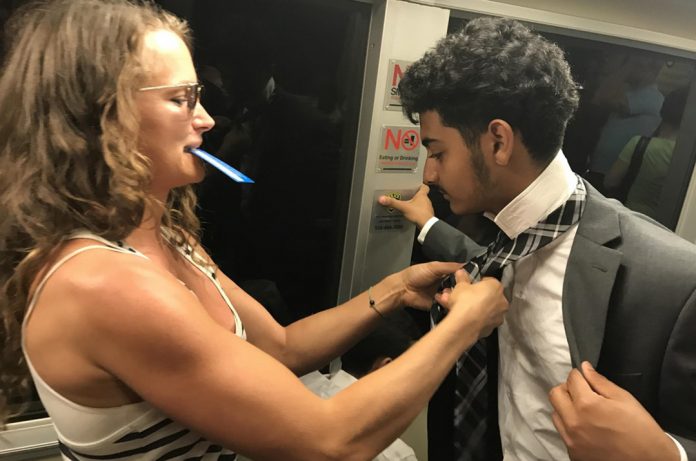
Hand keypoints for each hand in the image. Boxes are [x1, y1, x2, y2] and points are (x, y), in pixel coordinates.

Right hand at [378, 184, 434, 227]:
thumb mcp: (403, 207)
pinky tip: (410, 213)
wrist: (427, 226)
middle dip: (415, 195)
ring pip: (422, 203)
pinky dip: (416, 211)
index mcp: (422, 195)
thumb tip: (382, 198)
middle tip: (407, 195)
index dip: (420, 185)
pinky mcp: (426, 215)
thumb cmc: (418, 214)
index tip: (415, 185)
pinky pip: (421, 211)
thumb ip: (393, 203)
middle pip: (422, 195)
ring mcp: (427, 208)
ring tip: (407, 204)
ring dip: (416, 204)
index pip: (424, 187)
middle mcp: (426, 200)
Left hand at [394, 261, 462, 309]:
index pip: (462, 274)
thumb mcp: (433, 267)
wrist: (403, 290)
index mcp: (446, 273)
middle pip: (461, 286)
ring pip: (457, 296)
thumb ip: (449, 266)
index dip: (468, 275)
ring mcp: (445, 296)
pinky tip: (452, 302)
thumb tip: (467, 264)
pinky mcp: (441, 306)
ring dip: (457, 295)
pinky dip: (451, 304)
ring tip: (455, 293)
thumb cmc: (416, 275)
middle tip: (468, 287)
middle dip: (464, 287)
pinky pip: (450, 305)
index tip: (477, 277)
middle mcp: (447, 284)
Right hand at [434, 269, 506, 337]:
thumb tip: (461, 273)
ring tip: (454, 307)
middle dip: (473, 296)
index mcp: (496, 286)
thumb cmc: (465, 301)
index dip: (476, 282)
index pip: (488, 281)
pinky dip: (473, 318)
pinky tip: (461, 317)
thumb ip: (462, 278)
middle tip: (461, 296)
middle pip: (487, 296)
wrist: (465, 324)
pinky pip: (481, 320)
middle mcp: (501, 301)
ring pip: (484, 309)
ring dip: (471, 307)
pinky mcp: (492, 328)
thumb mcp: (460, 285)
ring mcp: (498, 316)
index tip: (468, 285)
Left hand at [549, 362, 679, 460]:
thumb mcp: (624, 399)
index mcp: (586, 405)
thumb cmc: (641, 429)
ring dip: (566, 407)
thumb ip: (600, 381)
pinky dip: (570, 425)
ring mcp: (570, 439)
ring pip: (556, 413)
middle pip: (555, 394)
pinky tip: (587, 427)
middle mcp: (573, 422)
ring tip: (585, 411)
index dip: (579, 375)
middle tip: (583, 392)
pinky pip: (562, 432)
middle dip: (567, 389)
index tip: (586, 379)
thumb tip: (585, 367)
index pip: (571, 379)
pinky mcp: (572, 452)